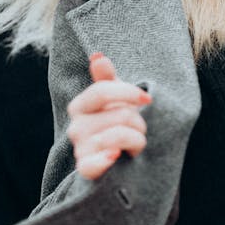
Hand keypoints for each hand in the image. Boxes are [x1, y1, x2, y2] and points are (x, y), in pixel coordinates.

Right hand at [66, 53, 151, 178]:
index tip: (148, 98)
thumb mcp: (116, 100)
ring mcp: (80, 149)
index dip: (128, 92)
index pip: (101, 91)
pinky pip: (92, 165)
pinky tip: (116, 156)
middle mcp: (76, 127)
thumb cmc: (119, 125)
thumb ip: (107, 79)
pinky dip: (105, 160)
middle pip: (120, 115)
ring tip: (134, 145)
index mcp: (79, 106)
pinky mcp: (86, 169)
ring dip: (137, 141)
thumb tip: (97, 56)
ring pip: (118, 137)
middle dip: (139, 123)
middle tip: (138, 131)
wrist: (120, 162)